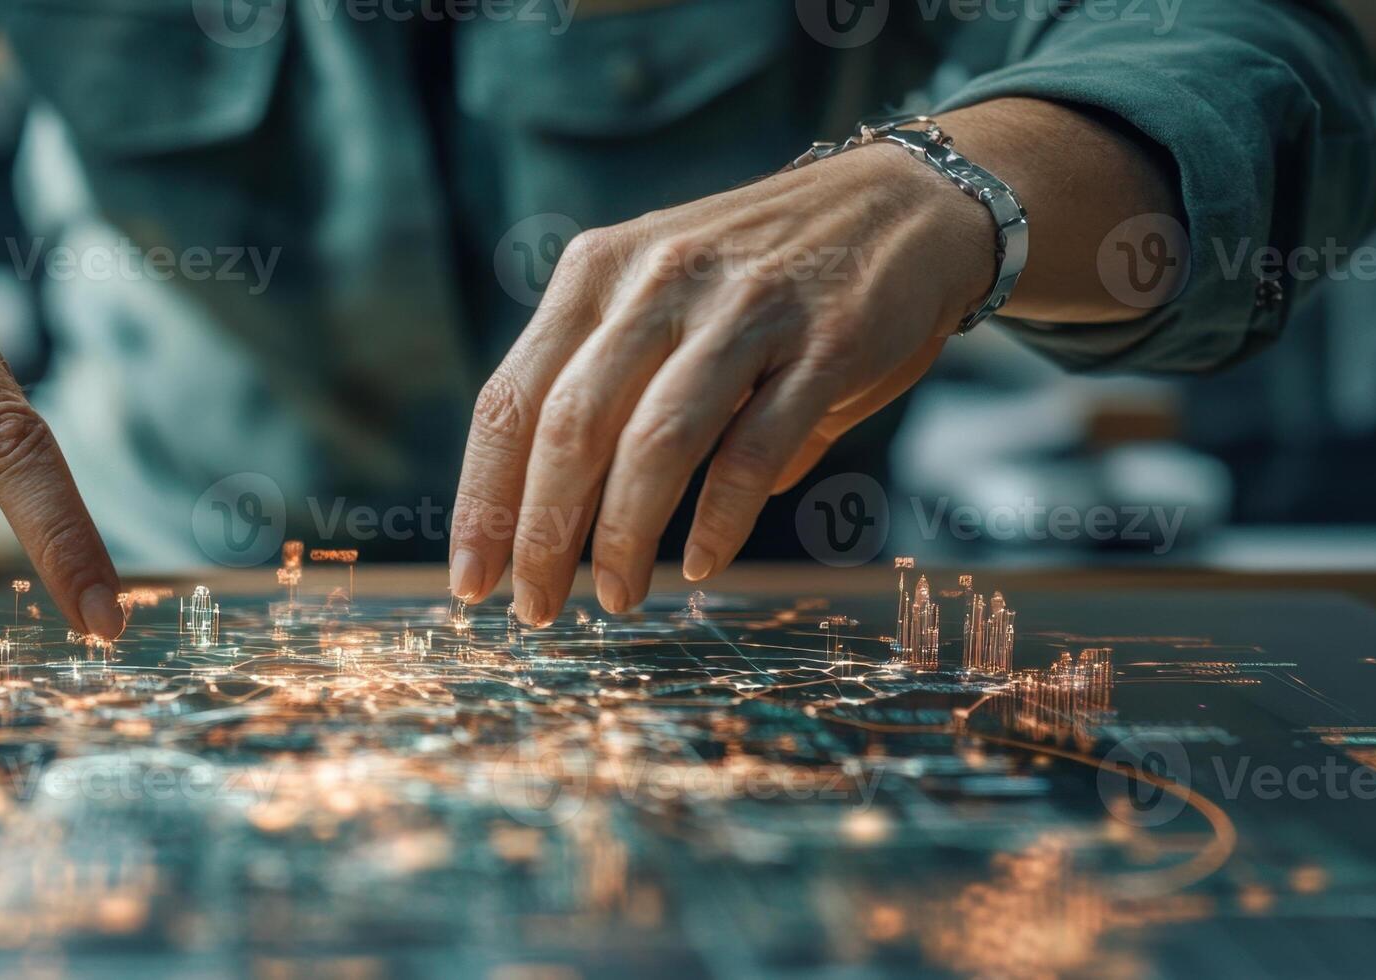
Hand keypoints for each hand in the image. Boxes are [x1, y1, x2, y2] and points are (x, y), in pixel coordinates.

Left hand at [450, 141, 994, 624]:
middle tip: (536, 608)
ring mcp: (743, 308)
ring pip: (654, 442)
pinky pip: (753, 451)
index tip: (469, 579)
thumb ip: (606, 389)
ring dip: (623, 536)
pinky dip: (719, 519)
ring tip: (616, 597)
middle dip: (542, 535)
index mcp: (597, 271)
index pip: (511, 399)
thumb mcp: (658, 299)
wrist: (906, 204)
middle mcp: (658, 281)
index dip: (484, 499)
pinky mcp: (825, 343)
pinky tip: (699, 563)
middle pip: (570, 428)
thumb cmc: (760, 278)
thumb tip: (546, 522)